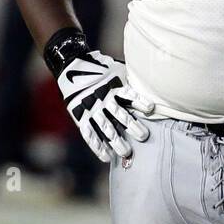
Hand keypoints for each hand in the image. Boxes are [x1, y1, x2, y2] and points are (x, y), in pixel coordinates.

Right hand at [54, 45, 155, 164]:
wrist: (72, 67)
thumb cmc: (101, 70)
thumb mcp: (118, 70)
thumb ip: (131, 81)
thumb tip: (151, 85)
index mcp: (114, 87)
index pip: (129, 95)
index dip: (140, 102)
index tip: (150, 108)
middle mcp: (104, 99)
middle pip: (120, 115)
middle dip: (133, 126)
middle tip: (143, 136)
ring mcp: (92, 109)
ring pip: (106, 128)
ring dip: (117, 141)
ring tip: (126, 152)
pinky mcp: (81, 117)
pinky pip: (90, 135)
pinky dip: (98, 147)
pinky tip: (107, 157)